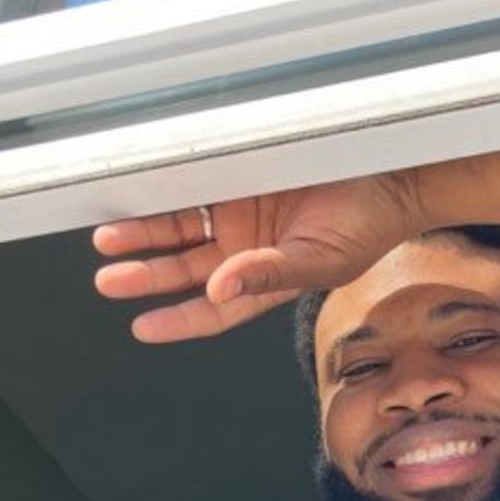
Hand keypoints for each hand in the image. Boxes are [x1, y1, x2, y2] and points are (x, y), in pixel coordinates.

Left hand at [92, 173, 423, 342]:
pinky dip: (164, 191)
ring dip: (144, 235)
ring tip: (108, 239)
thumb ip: (268, 275)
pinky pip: (192, 185)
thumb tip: (219, 290)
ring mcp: (240, 211)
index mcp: (266, 279)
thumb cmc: (369, 225)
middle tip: (110, 279)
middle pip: (185, 268)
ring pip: (180, 229)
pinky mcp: (238, 172)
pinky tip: (137, 194)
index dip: (177, 320)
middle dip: (146, 275)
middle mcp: (247, 248)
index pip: (213, 309)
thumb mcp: (320, 260)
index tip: (142, 328)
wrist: (391, 173)